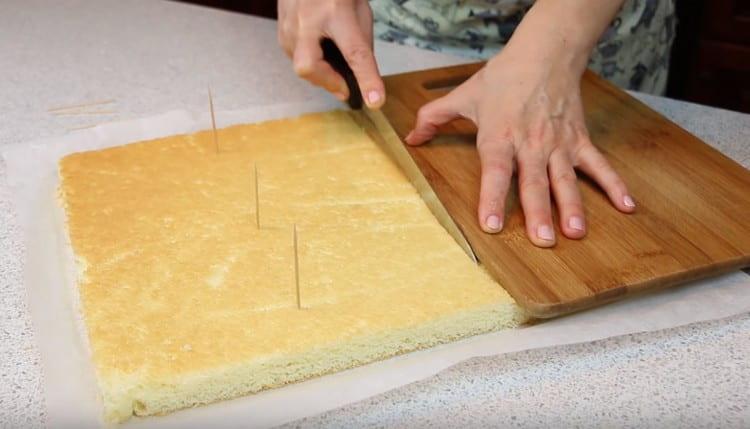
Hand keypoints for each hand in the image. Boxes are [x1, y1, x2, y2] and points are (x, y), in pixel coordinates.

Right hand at [277, 0, 384, 107]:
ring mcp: (288, 23)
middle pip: (309, 66)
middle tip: (346, 88)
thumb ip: (362, 40)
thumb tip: (361, 74)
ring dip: (320, 73)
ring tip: (334, 67)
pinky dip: (310, 62)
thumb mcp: (360, 9)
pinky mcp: (280, 29)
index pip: (355, 52)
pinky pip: (294, 57)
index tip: (376, 101)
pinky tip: (320, 54)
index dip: (367, 79)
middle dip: (328, 83)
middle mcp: (308, 18)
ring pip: (300, 65)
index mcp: (337, 10)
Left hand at [405, 53, 635, 246]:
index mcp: (499, 136)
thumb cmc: (503, 77)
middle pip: (534, 183)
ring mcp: (559, 144)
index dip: (492, 198)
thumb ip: (434, 118)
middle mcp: (531, 144)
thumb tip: (411, 138)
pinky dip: (614, 184)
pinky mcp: (580, 139)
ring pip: (566, 179)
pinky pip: (598, 165)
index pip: (495, 172)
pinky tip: (626, 206)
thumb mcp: (463, 96)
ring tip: (576, 233)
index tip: (492, 225)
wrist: (545, 52)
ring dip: (573, 206)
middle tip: (543, 242)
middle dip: (538, 214)